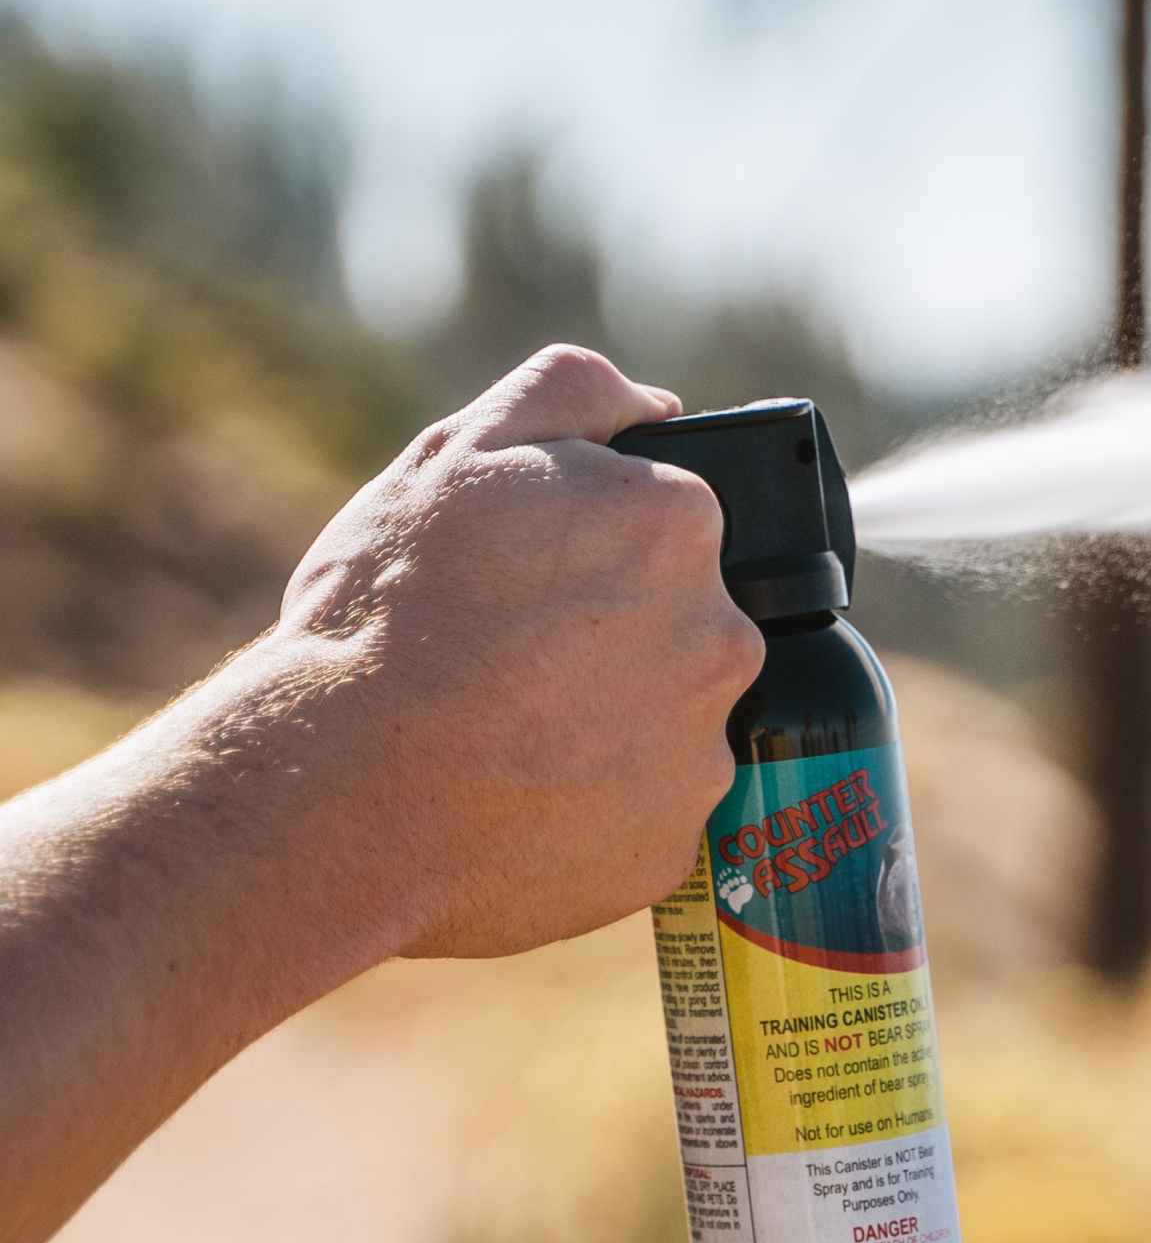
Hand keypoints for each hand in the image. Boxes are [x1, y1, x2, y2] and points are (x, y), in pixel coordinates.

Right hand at [278, 344, 764, 955]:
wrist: (335, 791)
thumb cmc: (388, 614)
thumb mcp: (458, 452)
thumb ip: (575, 393)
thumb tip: (661, 407)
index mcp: (679, 528)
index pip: (672, 531)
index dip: (597, 554)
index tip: (536, 586)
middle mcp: (722, 640)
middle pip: (683, 631)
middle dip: (613, 641)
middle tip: (514, 667)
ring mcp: (703, 755)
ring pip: (668, 728)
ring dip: (609, 730)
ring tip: (506, 741)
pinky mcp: (674, 849)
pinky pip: (645, 818)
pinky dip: (596, 813)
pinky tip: (518, 804)